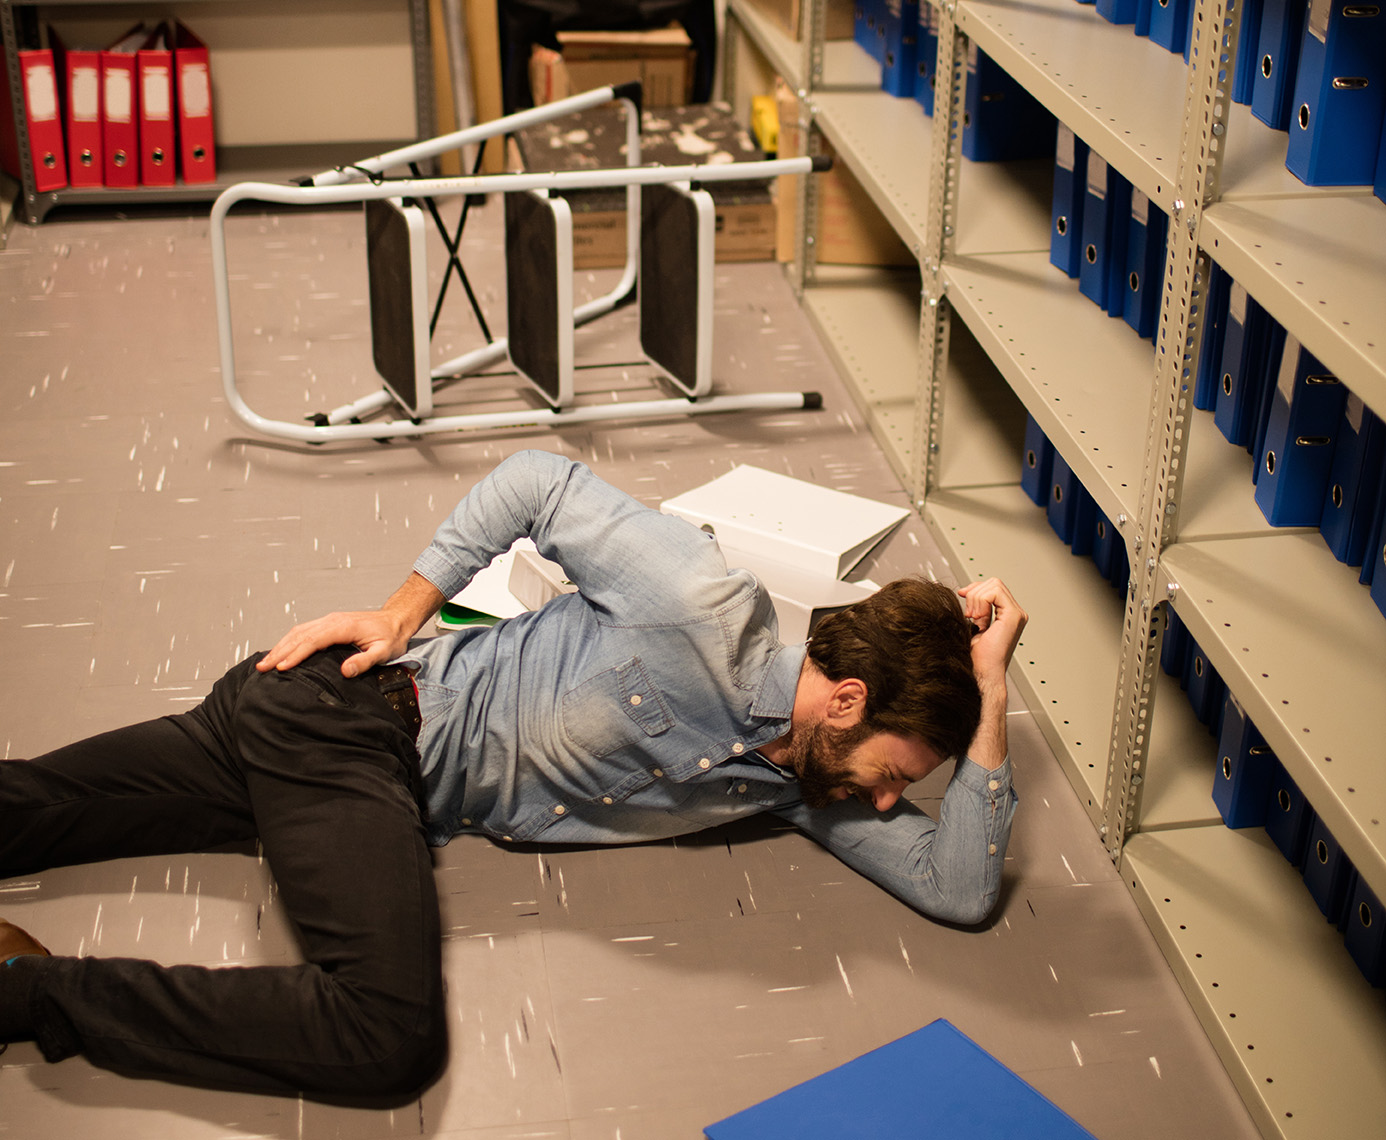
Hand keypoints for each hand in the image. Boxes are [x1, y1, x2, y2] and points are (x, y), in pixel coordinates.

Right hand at [257, 571, 446, 676]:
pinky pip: (303, 632)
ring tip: (265, 662)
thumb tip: (345, 670)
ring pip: (298, 632)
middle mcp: (331, 621)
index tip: (281, 667)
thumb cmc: (391, 637)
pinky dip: (289, 642)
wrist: (396, 621)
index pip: (313, 641)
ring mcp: (328, 621)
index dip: (296, 654)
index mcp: (342, 627)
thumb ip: (365, 661)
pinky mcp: (328, 625)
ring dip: (280, 646)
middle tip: (263, 668)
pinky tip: (281, 652)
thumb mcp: (384, 652)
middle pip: (299, 635)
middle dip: (279, 652)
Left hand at [957, 577, 1027, 690]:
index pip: (992, 587)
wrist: (982, 671)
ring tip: (974, 619)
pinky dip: (981, 601)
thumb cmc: (977, 656)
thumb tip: (964, 591)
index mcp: (1007, 614)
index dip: (975, 588)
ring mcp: (1017, 614)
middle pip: (993, 583)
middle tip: (970, 615)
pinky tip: (979, 618)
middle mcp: (1015, 613)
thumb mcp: (973, 624)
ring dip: (976, 599)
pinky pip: (994, 592)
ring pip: (993, 585)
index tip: (961, 595)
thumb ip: (975, 607)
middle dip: (975, 594)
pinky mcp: (1014, 615)